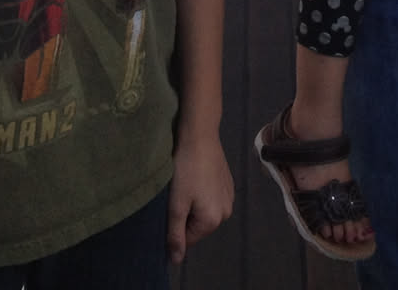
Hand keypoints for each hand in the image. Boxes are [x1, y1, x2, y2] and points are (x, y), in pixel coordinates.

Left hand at [166, 129, 233, 263]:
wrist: (200, 135)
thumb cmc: (186, 170)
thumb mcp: (176, 204)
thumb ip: (175, 234)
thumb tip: (176, 261)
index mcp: (213, 220)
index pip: (188, 239)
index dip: (174, 227)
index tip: (168, 208)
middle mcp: (226, 213)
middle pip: (197, 226)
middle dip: (185, 215)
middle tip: (176, 195)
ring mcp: (230, 197)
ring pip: (204, 212)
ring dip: (193, 204)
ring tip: (185, 185)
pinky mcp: (229, 183)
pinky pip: (212, 198)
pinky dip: (202, 193)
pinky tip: (195, 177)